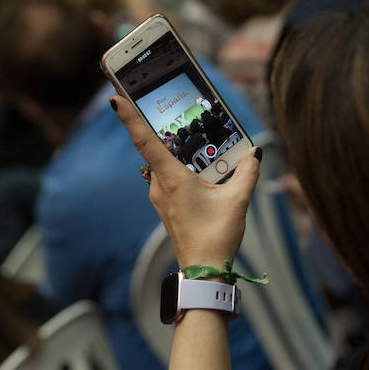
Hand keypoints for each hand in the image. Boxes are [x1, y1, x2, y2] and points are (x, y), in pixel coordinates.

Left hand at [112, 96, 260, 267]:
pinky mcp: (166, 204)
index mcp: (171, 178)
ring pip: (163, 164)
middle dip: (161, 128)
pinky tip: (199, 168)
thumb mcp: (237, 201)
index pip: (144, 141)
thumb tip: (253, 153)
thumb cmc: (215, 236)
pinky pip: (169, 178)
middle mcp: (159, 184)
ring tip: (194, 137)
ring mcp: (159, 196)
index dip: (129, 118)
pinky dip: (180, 167)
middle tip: (166, 106)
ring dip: (176, 150)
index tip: (115, 99)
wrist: (203, 270)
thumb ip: (246, 173)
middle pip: (155, 148)